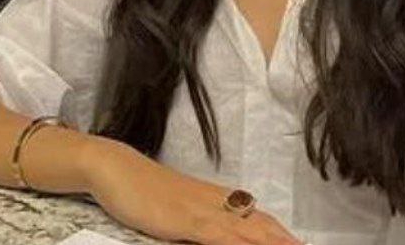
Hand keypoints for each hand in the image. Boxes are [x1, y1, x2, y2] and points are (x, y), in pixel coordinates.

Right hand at [84, 136, 306, 244]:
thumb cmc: (143, 191)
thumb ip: (201, 224)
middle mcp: (217, 203)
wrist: (116, 167)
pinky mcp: (187, 220)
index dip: (283, 237)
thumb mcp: (178, 210)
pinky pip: (220, 238)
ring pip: (249, 233)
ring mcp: (203, 210)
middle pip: (263, 227)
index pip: (261, 221)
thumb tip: (221, 234)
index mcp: (218, 200)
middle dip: (287, 243)